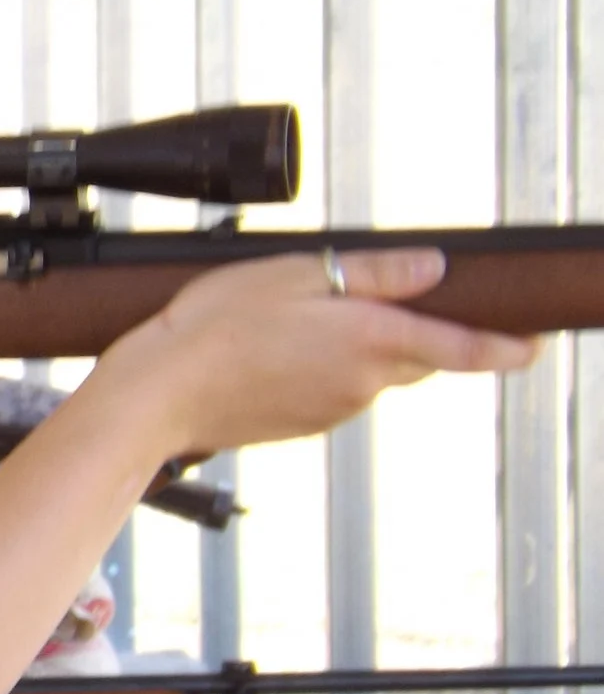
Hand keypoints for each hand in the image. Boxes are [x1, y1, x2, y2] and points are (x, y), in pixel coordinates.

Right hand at [94, 249, 540, 461]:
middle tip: (353, 302)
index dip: (507, 347)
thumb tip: (433, 268)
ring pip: (367, 373)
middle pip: (412, 355)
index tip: (533, 344)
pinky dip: (315, 370)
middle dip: (403, 331)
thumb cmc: (213, 327)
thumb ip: (372, 274)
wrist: (159, 394)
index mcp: (371, 339)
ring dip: (348, 348)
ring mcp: (335, 409)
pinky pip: (330, 391)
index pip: (465, 347)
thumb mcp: (292, 273)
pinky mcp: (305, 425)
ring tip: (283, 322)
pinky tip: (267, 352)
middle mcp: (364, 383)